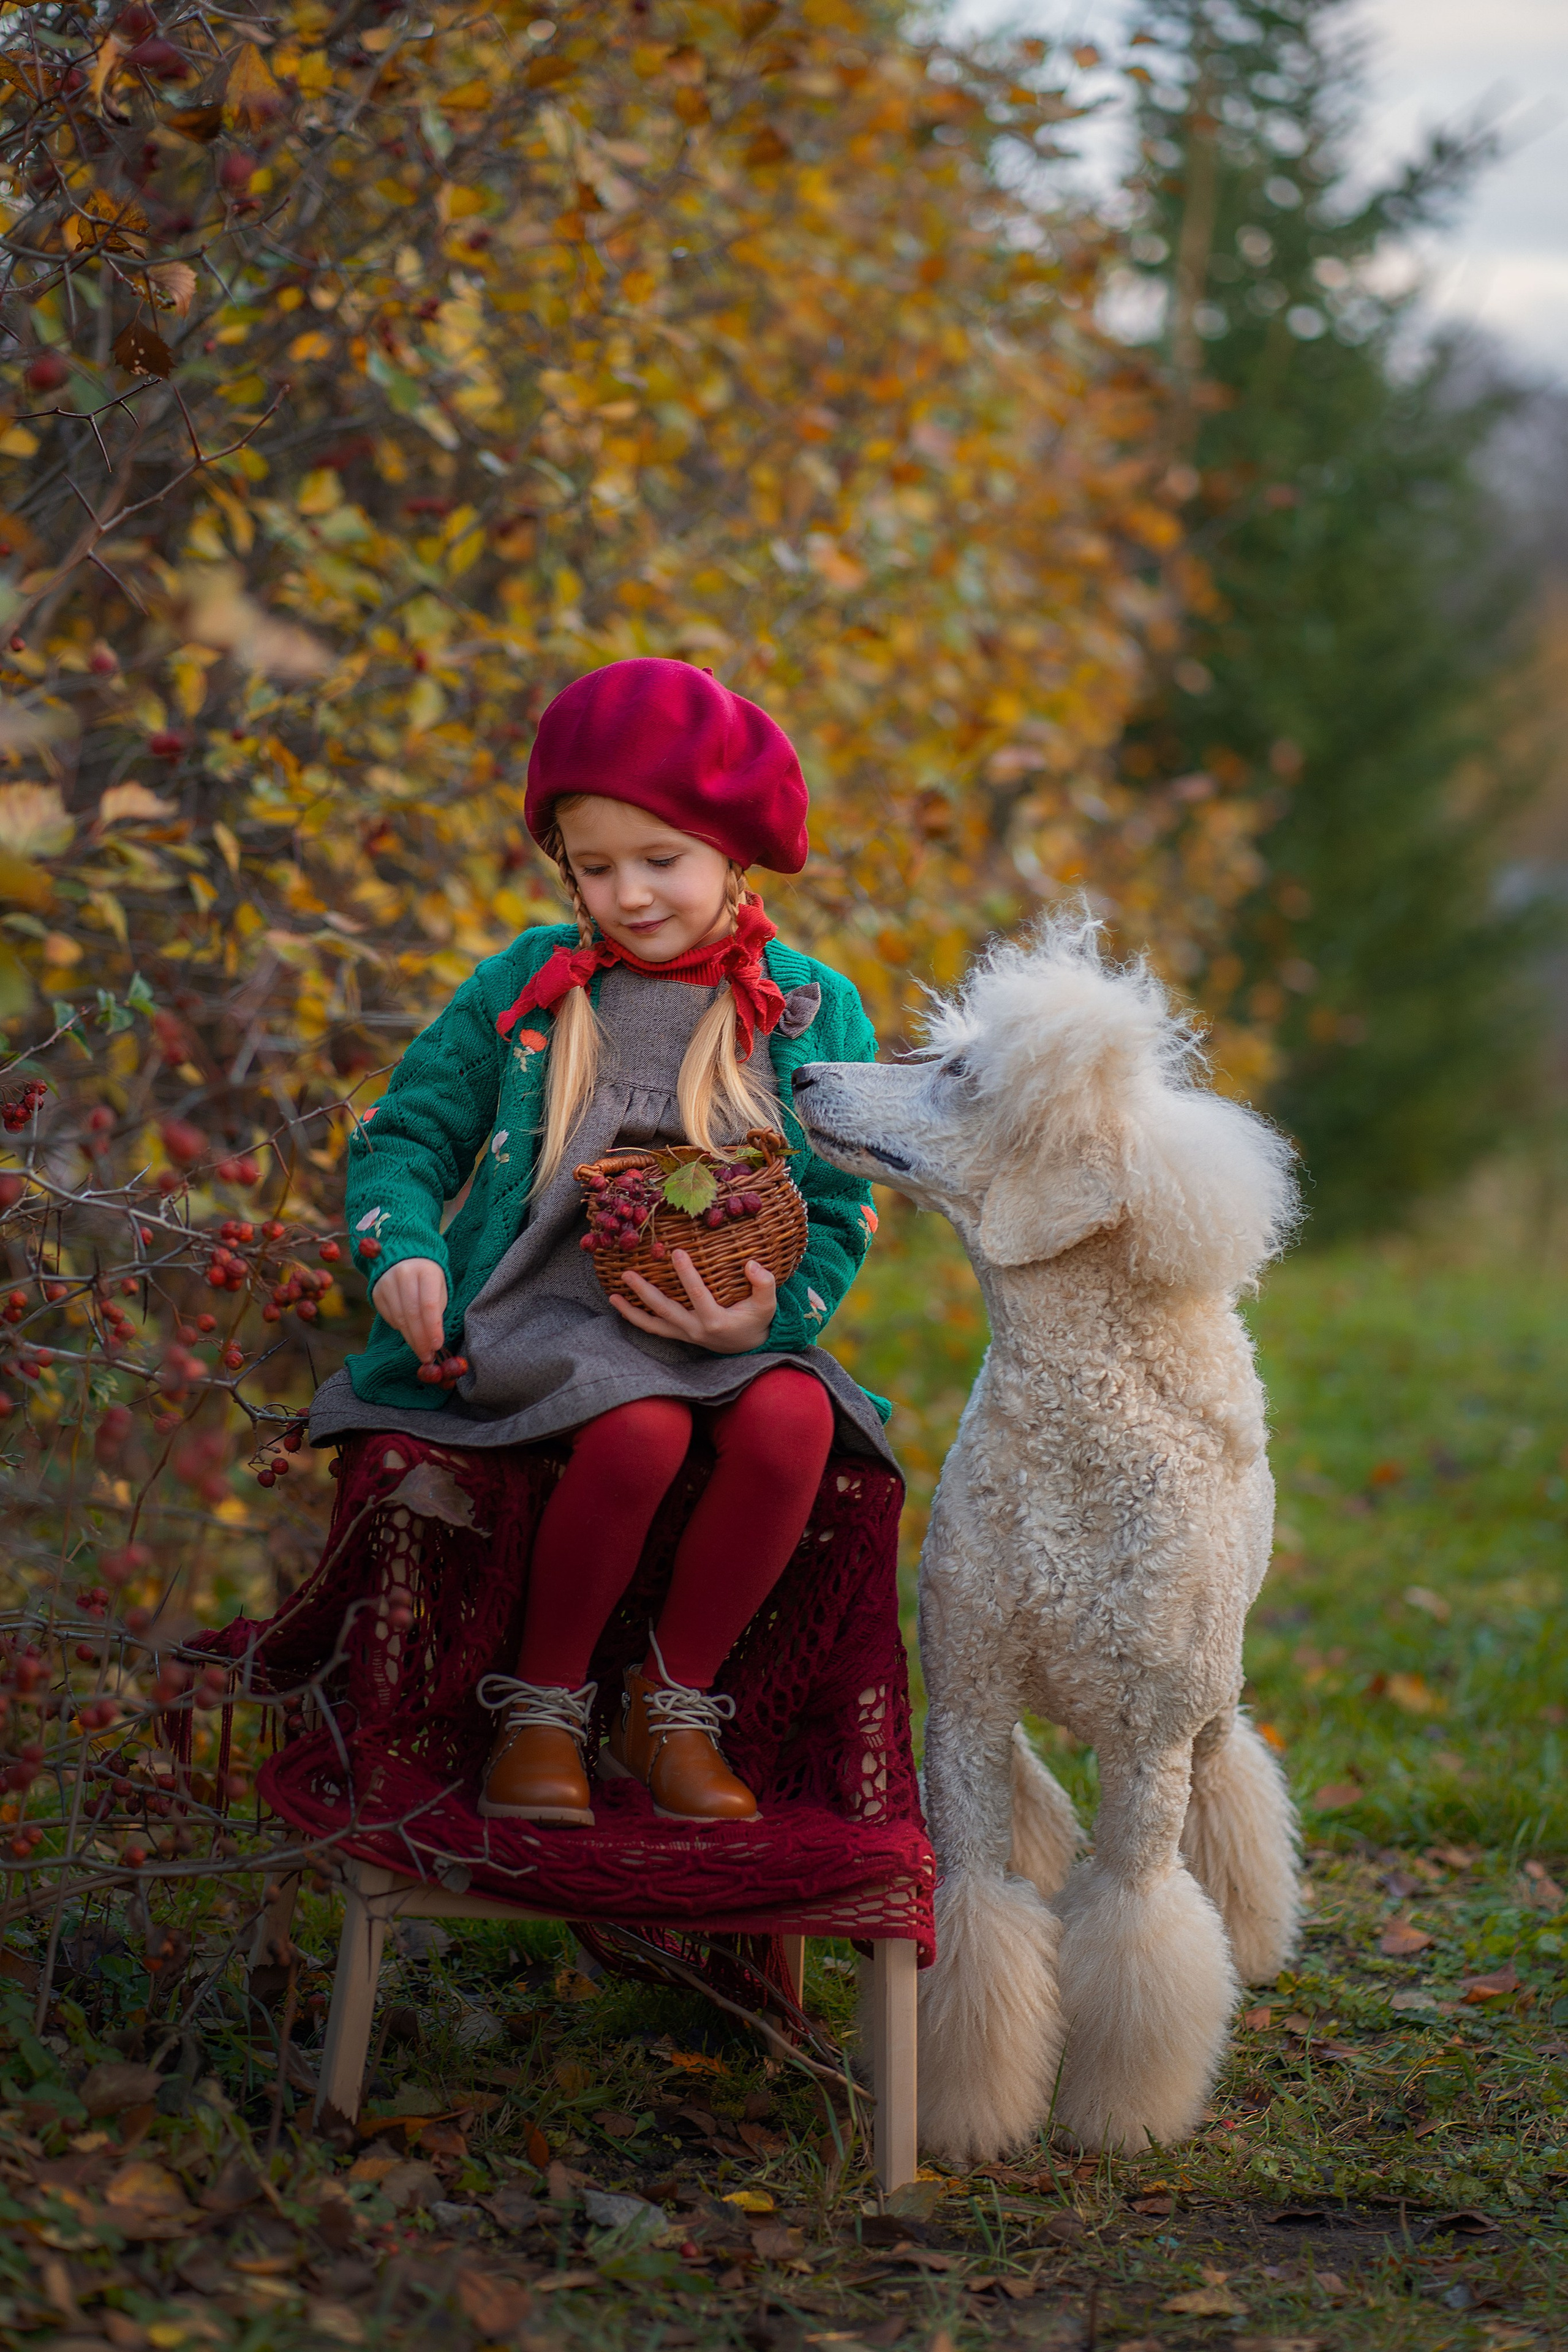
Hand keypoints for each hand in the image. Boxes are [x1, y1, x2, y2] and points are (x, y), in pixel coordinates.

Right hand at [370, 1255, 448, 1364]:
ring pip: (399, 1318)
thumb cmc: (428, 1279)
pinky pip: (388, 1317)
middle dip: (420, 1339)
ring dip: (410, 1339)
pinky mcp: (376, 1291)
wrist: (405, 1259)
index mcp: (426, 1271)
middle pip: (412, 1313)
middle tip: (427, 1356)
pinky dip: (400, 1329)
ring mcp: (387, 1282)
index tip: (437, 1345)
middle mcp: (404, 1274)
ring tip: (420, 1351)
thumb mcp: (439, 1289)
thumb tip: (433, 1341)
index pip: (428, 1304)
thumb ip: (437, 1311)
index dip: (432, 1327)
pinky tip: (409, 1334)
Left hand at [611, 1250, 776, 1353]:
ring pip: (653, 1325)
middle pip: (665, 1311)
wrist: (750, 1346)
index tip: (677, 1252)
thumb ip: (764, 1284)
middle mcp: (696, 1330)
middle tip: (627, 1273)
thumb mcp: (767, 1304)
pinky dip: (636, 1319)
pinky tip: (621, 1307)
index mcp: (716, 1321)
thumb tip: (751, 1264)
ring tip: (612, 1296)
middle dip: (644, 1292)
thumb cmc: (757, 1321)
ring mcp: (685, 1335)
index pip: (698, 1295)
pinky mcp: (680, 1335)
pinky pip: (654, 1329)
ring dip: (631, 1311)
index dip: (687, 1274)